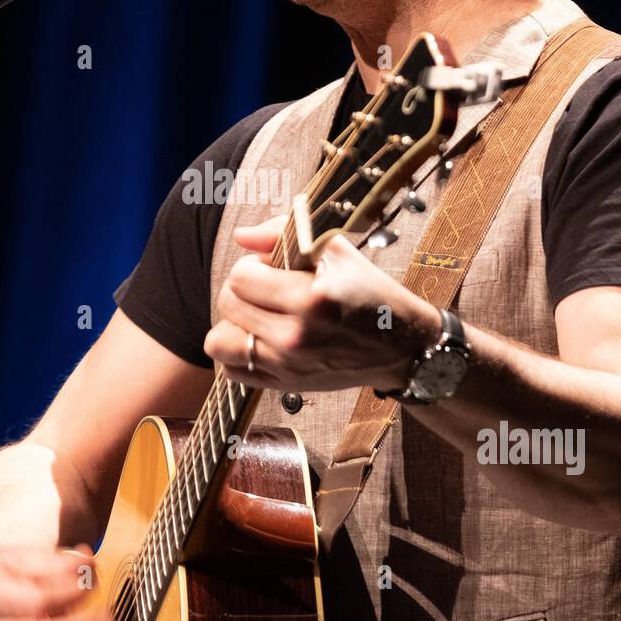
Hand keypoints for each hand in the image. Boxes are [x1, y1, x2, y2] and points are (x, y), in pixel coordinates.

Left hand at [203, 214, 442, 391]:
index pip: (241, 277)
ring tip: (257, 316)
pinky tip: (258, 339)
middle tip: (268, 289)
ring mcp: (288, 366)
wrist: (401, 347)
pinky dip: (237, 353)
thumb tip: (241, 237)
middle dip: (242, 289)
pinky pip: (233, 370)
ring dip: (233, 323)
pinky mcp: (286, 386)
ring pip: (219, 341)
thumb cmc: (370, 294)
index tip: (272, 268)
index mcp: (310, 299)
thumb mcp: (337, 252)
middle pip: (228, 304)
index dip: (252, 265)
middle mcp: (295, 337)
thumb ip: (284, 234)